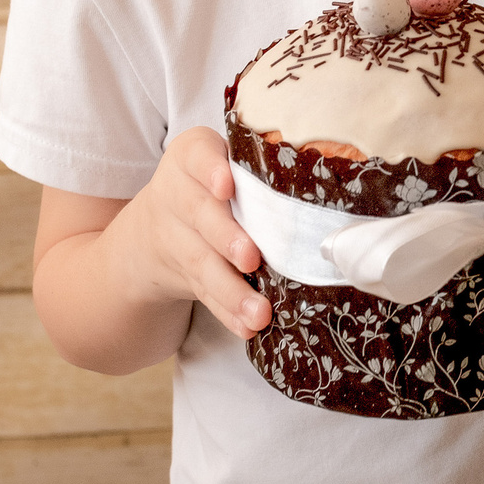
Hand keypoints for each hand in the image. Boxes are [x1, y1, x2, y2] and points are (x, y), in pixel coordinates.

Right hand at [103, 126, 271, 338]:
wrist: (155, 223)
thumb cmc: (213, 178)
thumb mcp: (222, 155)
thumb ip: (257, 159)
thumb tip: (329, 169)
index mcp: (190, 156)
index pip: (196, 156)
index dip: (210, 170)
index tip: (226, 186)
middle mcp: (175, 194)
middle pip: (199, 214)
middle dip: (226, 238)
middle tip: (252, 258)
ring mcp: (174, 237)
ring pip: (202, 263)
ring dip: (232, 290)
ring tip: (259, 313)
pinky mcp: (182, 273)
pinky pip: (204, 294)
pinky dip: (227, 312)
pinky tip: (247, 327)